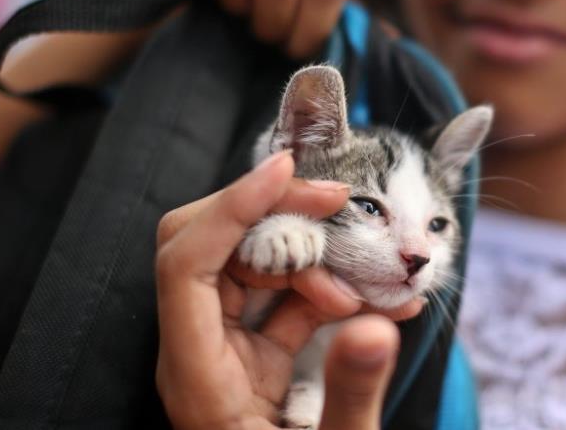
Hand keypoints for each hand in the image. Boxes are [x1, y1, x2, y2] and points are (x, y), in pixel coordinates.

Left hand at [154, 152, 419, 428]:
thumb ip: (351, 395)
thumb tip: (377, 323)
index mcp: (196, 377)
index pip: (185, 264)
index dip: (231, 207)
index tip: (289, 171)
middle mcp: (199, 351)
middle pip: (211, 246)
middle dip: (276, 214)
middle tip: (340, 204)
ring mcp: (226, 351)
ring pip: (251, 266)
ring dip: (316, 257)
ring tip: (376, 285)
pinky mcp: (256, 354)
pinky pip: (285, 298)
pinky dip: (332, 289)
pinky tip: (380, 305)